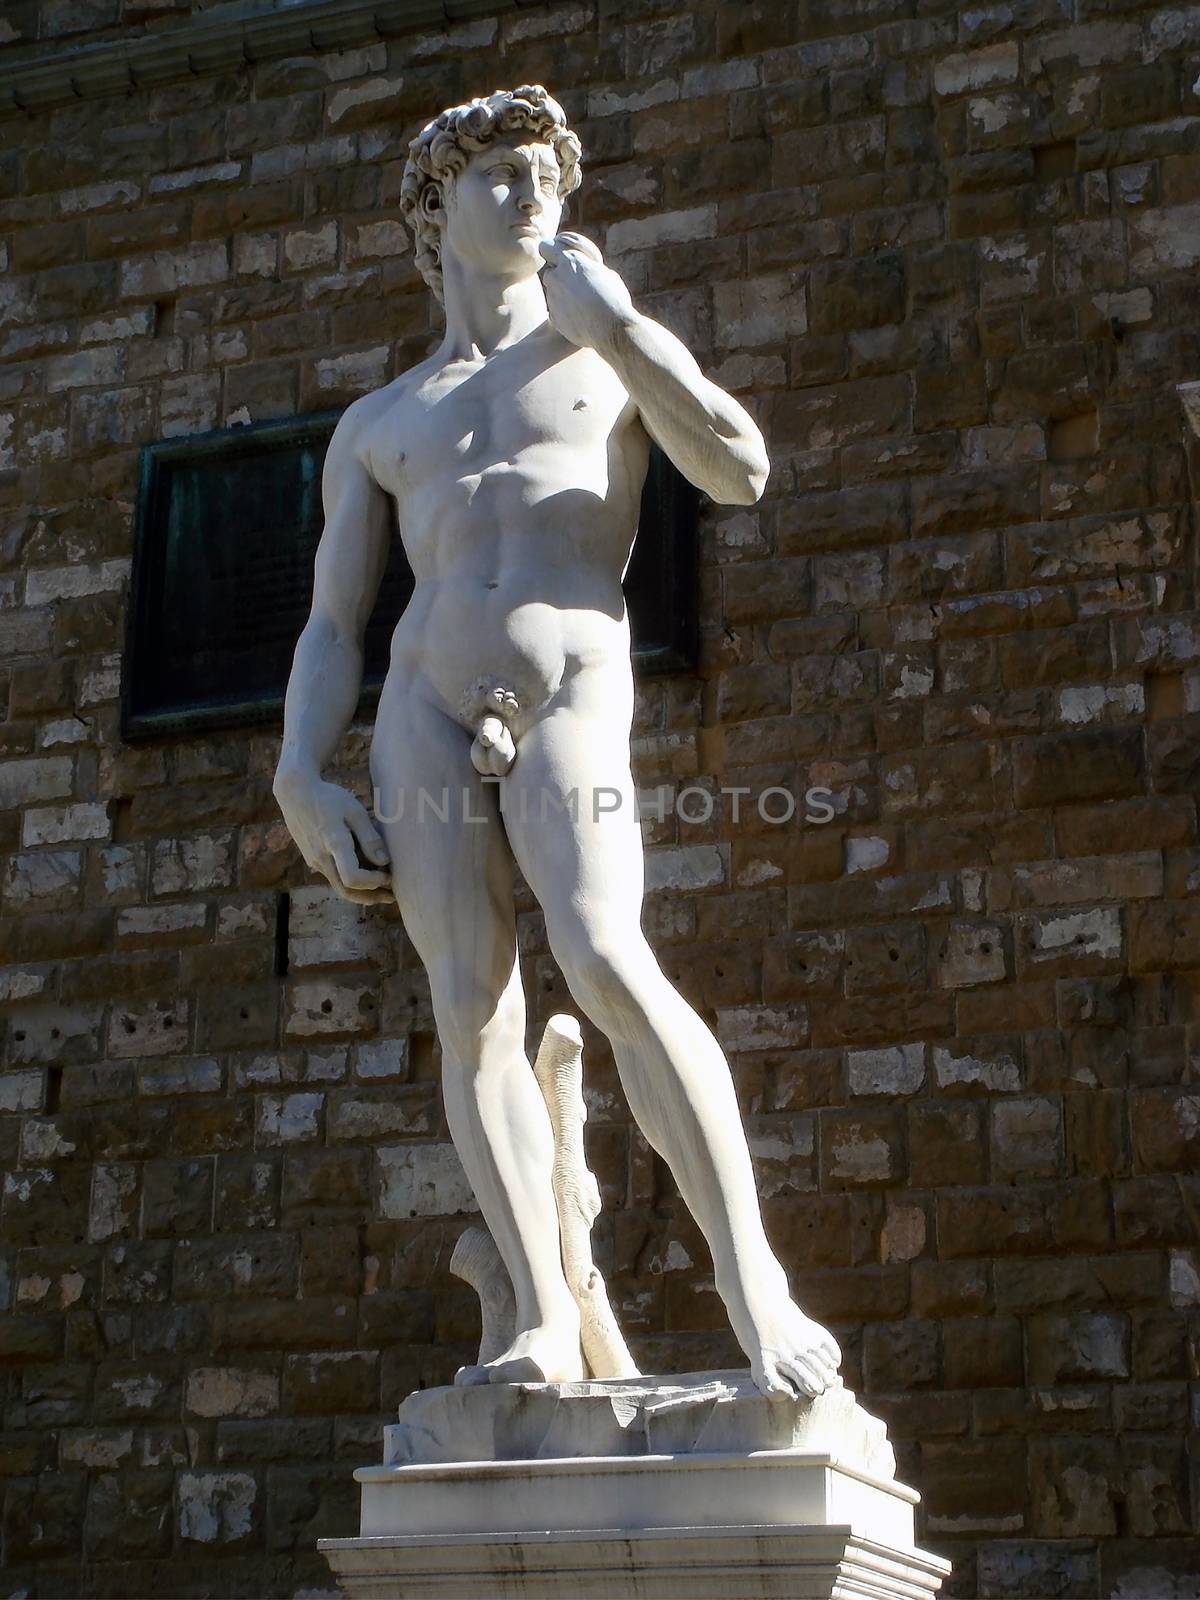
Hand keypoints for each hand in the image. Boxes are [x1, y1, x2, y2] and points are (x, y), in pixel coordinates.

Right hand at [273, 772, 392, 904]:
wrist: (295, 793)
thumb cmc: (328, 798)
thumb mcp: (354, 811)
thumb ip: (369, 837)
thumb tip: (384, 862)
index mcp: (333, 844)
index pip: (352, 878)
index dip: (373, 882)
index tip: (388, 874)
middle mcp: (321, 858)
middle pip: (346, 892)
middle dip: (371, 898)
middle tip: (391, 897)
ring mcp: (315, 861)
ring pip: (339, 887)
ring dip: (361, 892)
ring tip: (383, 887)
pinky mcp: (312, 859)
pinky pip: (333, 876)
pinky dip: (350, 881)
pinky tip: (365, 872)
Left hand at [539, 232, 636, 352]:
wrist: (611, 327)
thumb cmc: (613, 297)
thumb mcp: (606, 274)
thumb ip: (589, 269)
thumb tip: (587, 269)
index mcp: (570, 261)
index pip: (546, 248)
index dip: (551, 253)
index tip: (556, 259)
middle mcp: (556, 277)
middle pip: (550, 274)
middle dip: (560, 279)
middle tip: (577, 288)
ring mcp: (552, 298)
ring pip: (553, 294)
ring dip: (563, 297)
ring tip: (583, 306)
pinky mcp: (553, 317)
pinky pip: (556, 312)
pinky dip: (564, 314)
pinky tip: (581, 318)